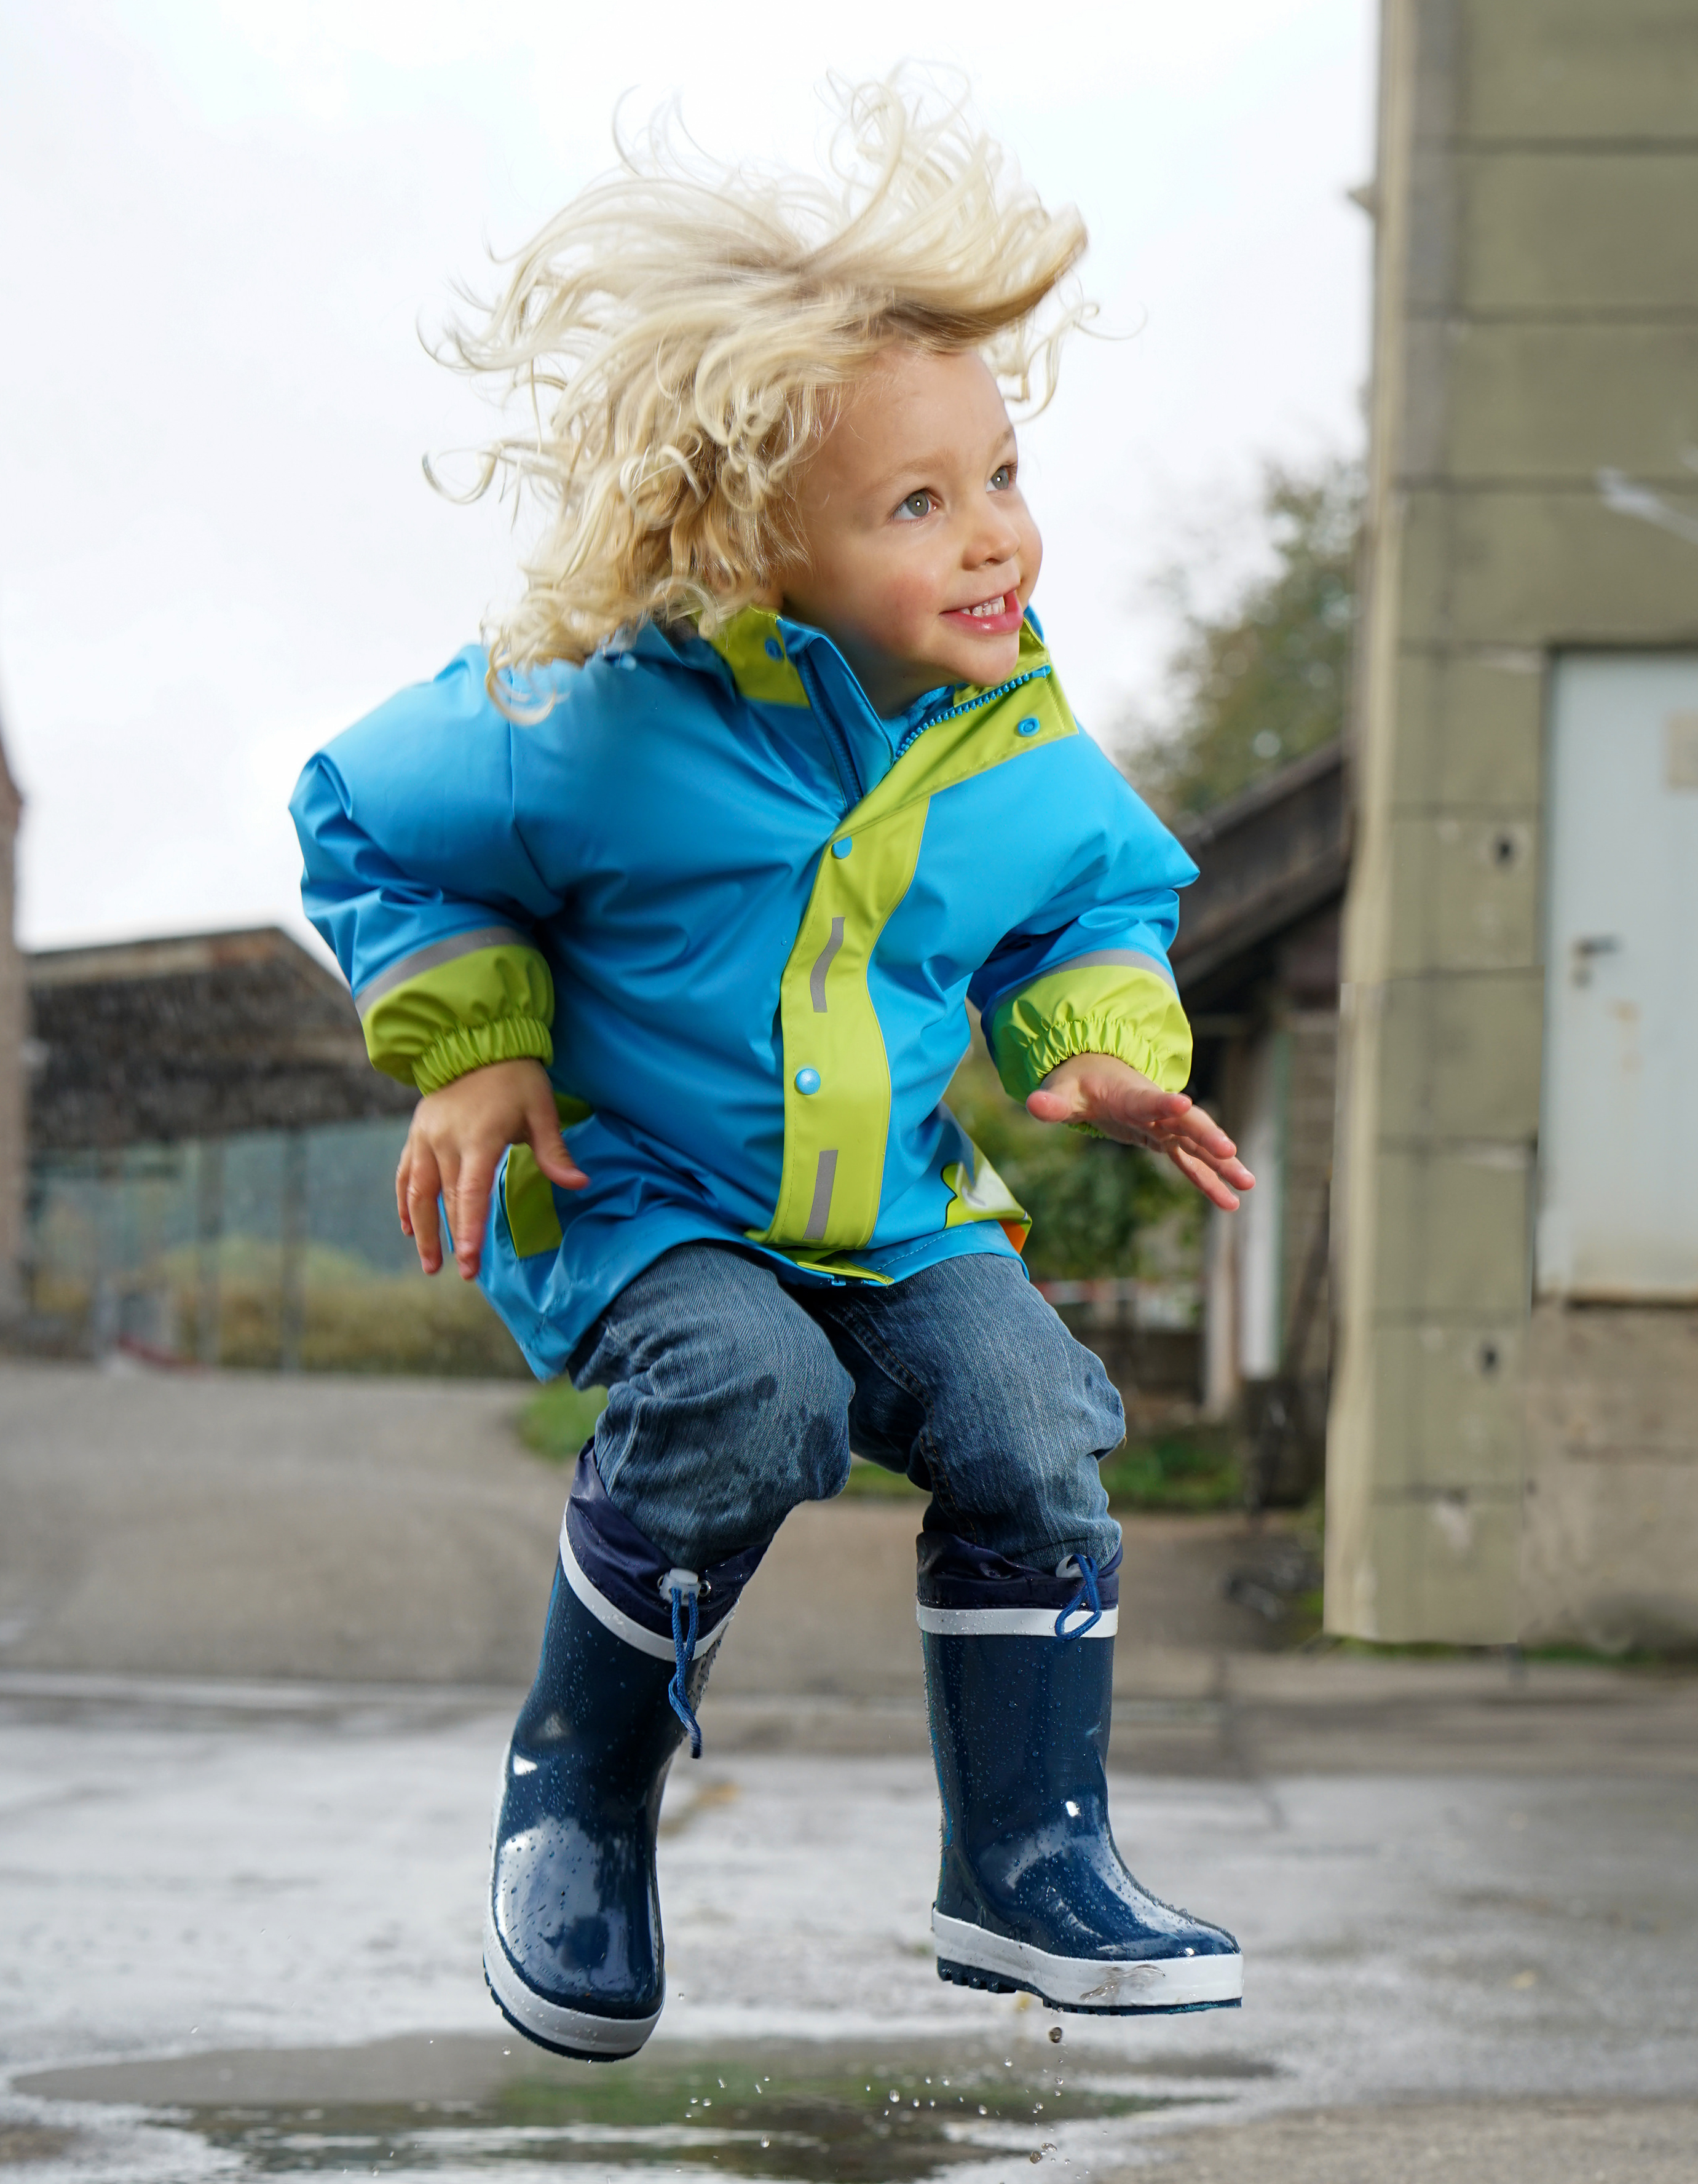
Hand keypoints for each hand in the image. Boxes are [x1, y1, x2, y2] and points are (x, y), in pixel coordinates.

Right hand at [396, 1058, 586, 1278]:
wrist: (476, 1042)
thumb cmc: (516, 1079)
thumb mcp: (541, 1111)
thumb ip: (554, 1152)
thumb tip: (580, 1183)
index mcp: (479, 1137)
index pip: (472, 1191)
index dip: (470, 1228)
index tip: (470, 1260)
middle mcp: (445, 1140)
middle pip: (446, 1198)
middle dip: (452, 1239)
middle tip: (464, 1274)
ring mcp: (425, 1137)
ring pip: (417, 1191)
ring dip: (423, 1230)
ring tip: (430, 1264)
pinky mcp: (416, 1134)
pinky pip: (404, 1173)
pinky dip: (404, 1202)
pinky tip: (408, 1228)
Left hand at [1027, 1052, 1253, 1211]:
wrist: (1096, 1073)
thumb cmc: (1077, 1083)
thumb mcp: (1060, 1092)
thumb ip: (1050, 1102)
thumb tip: (1033, 1104)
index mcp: (1130, 1095)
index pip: (1149, 1099)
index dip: (1164, 1103)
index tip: (1185, 1105)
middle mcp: (1156, 1110)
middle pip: (1185, 1123)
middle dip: (1207, 1136)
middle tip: (1229, 1151)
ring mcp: (1165, 1126)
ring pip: (1197, 1146)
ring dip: (1221, 1164)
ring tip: (1248, 1185)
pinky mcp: (1165, 1141)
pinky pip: (1191, 1164)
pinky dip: (1209, 1181)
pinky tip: (1231, 1203)